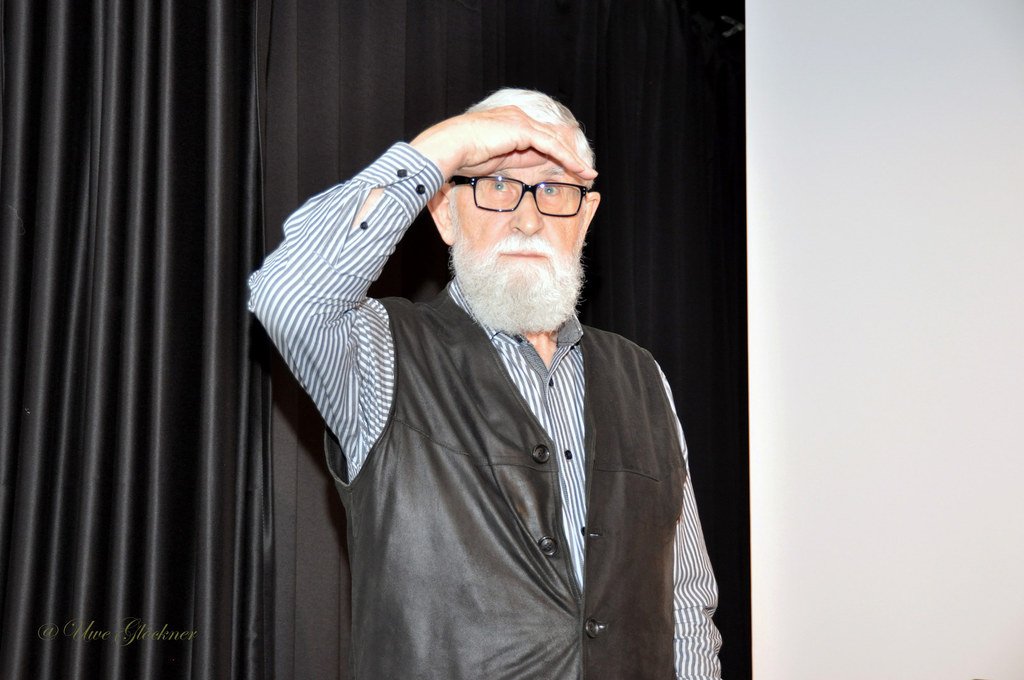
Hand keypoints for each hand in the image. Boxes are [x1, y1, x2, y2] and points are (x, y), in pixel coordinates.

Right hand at [410, 106, 596, 180]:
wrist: (450, 147)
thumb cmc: (461, 156)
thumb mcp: (493, 160)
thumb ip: (512, 159)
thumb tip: (526, 169)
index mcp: (507, 123)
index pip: (538, 137)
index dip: (555, 153)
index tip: (566, 169)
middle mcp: (516, 117)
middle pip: (551, 137)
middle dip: (569, 155)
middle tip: (585, 171)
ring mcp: (520, 121)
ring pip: (555, 141)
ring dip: (573, 158)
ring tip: (588, 173)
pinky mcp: (522, 130)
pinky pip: (551, 145)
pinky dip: (567, 158)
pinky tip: (578, 169)